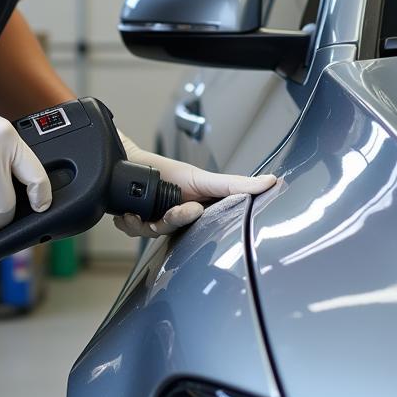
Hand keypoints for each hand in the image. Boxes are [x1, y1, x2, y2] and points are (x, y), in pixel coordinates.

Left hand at [113, 131, 275, 238]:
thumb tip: (272, 181)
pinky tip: (124, 214)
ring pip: (151, 233)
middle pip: (172, 231)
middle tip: (169, 209)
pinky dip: (126, 223)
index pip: (200, 228)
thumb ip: (236, 185)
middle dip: (169, 220)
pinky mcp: (134, 223)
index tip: (193, 209)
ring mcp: (152, 223)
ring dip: (142, 224)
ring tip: (136, 212)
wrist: (131, 162)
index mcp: (193, 216)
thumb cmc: (169, 172)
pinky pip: (131, 230)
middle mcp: (173, 222)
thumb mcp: (204, 179)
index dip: (191, 220)